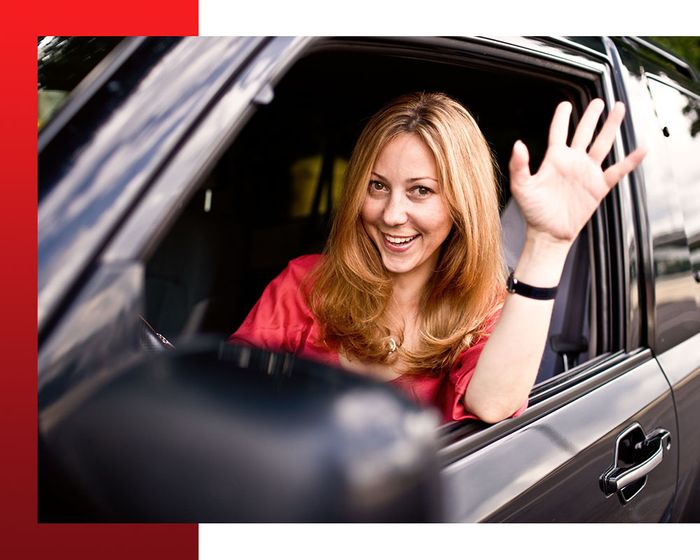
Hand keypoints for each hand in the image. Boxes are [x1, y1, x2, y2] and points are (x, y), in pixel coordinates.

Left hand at [508, 99, 645, 246]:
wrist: (548, 234)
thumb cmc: (533, 212)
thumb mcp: (521, 188)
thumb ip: (519, 166)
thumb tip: (518, 144)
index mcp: (554, 159)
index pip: (558, 132)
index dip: (562, 117)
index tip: (565, 104)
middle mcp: (573, 162)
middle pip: (584, 133)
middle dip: (592, 116)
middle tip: (599, 101)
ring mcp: (587, 173)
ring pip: (602, 144)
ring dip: (611, 127)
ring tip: (619, 108)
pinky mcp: (598, 187)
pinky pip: (618, 170)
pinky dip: (630, 160)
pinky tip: (642, 148)